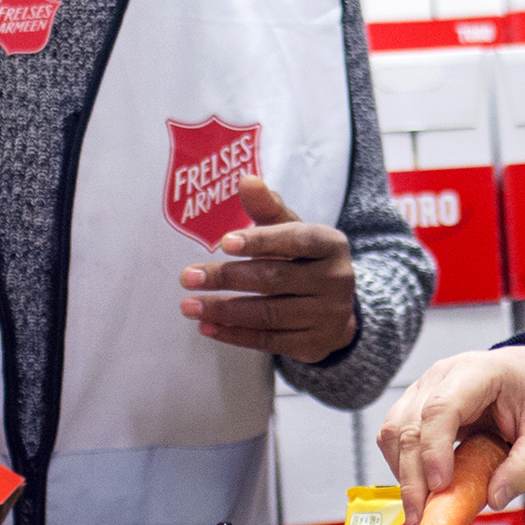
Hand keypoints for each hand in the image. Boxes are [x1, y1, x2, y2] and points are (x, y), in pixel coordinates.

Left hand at [178, 178, 357, 362]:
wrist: (334, 309)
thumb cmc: (303, 260)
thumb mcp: (291, 230)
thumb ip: (267, 208)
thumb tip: (246, 180)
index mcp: (331, 244)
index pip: (296, 239)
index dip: (260, 241)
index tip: (224, 243)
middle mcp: (336, 279)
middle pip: (274, 278)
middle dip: (227, 278)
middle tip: (188, 277)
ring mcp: (327, 315)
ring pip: (269, 313)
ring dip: (224, 310)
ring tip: (189, 305)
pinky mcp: (314, 344)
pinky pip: (269, 341)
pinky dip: (235, 334)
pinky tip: (207, 327)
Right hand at [378, 345, 524, 524]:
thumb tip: (495, 498)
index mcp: (477, 372)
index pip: (440, 408)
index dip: (435, 449)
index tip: (441, 486)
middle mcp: (441, 377)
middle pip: (408, 426)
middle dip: (412, 478)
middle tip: (422, 518)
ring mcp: (423, 390)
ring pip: (393, 433)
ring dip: (403, 475)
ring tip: (420, 511)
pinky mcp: (414, 408)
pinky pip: (394, 439)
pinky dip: (403, 468)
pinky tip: (421, 490)